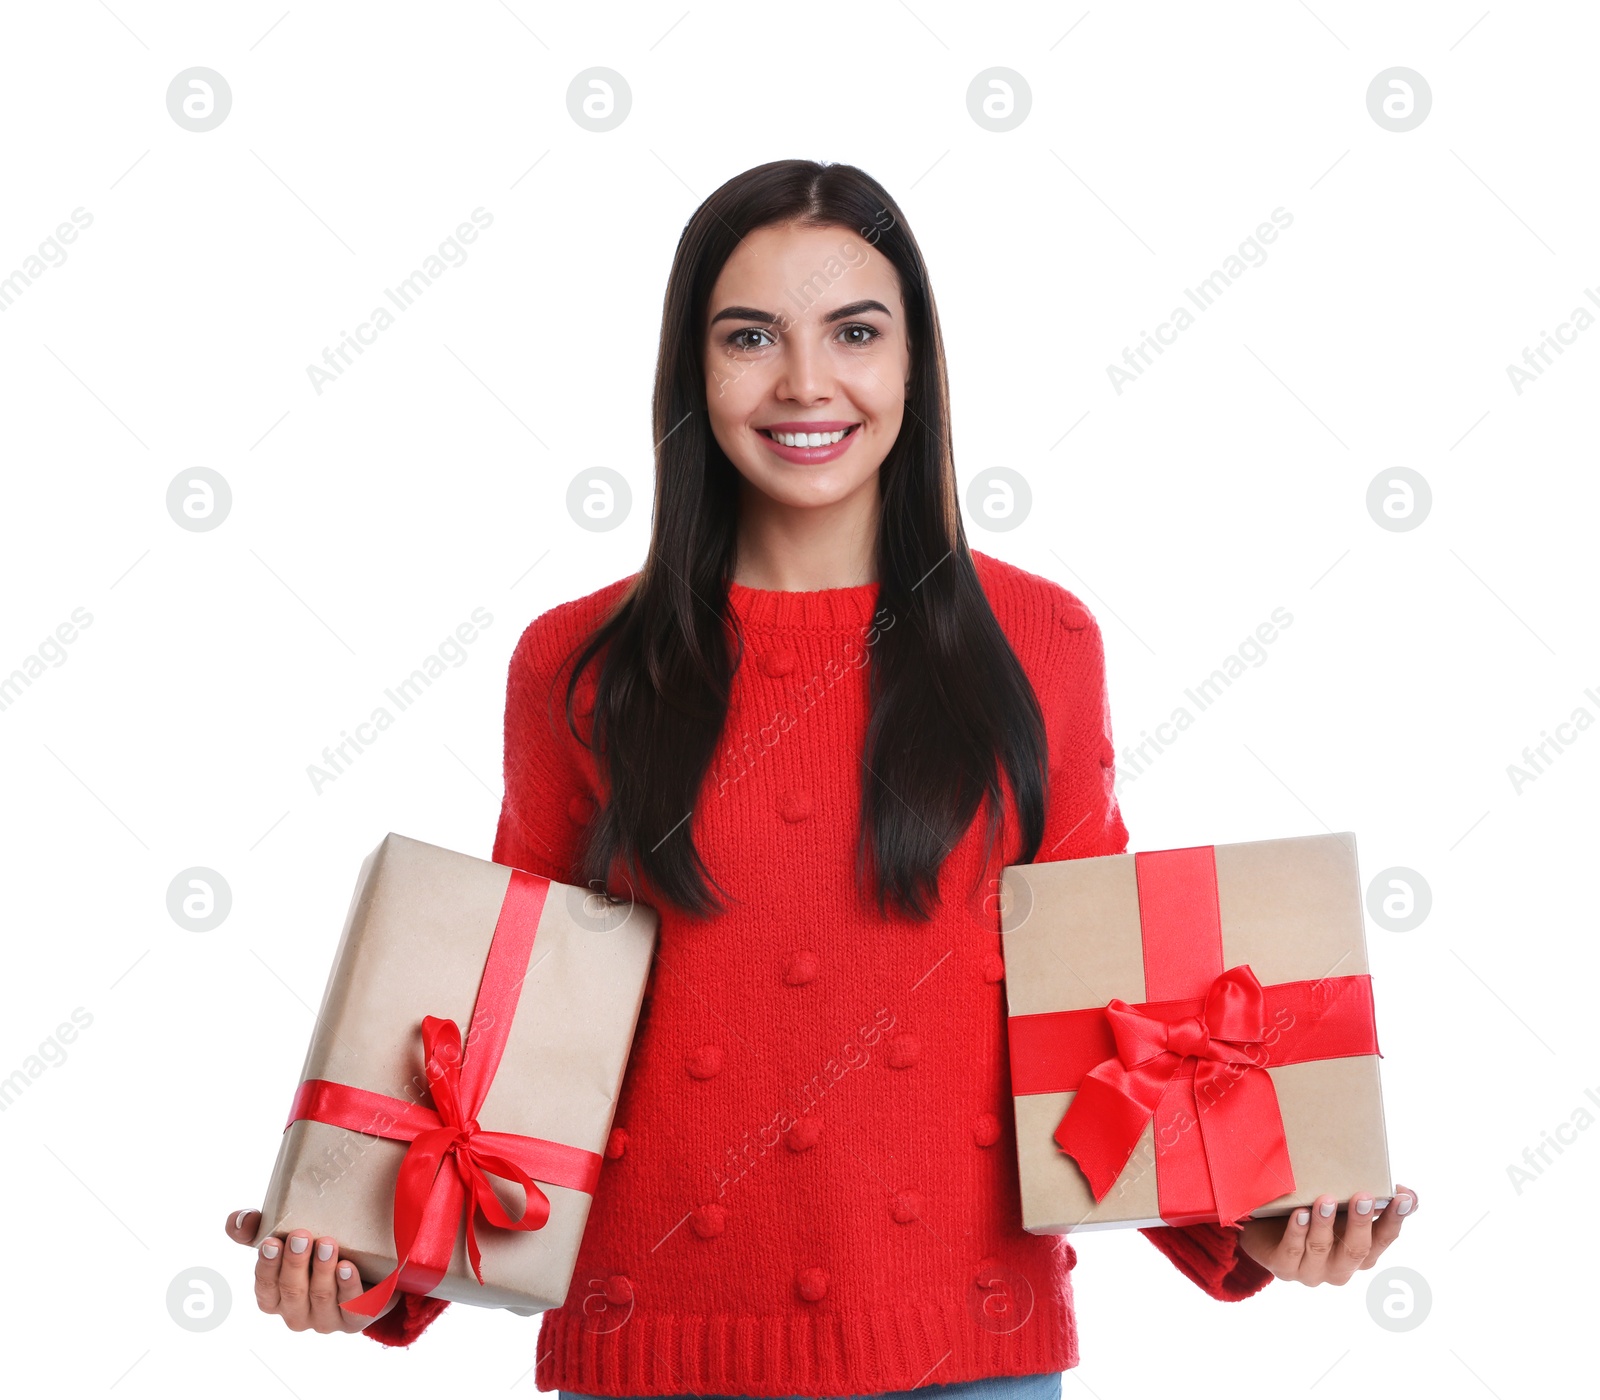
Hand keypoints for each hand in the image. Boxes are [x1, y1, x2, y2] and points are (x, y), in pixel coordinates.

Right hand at [224, 1207, 398, 1331]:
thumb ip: (255, 1228)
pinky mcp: (355, 1318)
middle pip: (292, 1292)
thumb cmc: (312, 1253)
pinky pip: (352, 1308)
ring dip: (323, 1270)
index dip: (267, 1267)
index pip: (265, 1288)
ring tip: (328, 1243)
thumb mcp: (283, 1239)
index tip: (271, 1242)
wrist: (365, 1272)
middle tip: (301, 1235)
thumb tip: (238, 1220)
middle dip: (295, 1264)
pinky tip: (348, 1267)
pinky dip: (349, 1287)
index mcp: (276, 1298)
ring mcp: (326, 1319)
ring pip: (321, 1297)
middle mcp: (297, 1313)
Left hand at [1237, 1184, 1417, 1284]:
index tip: (1402, 1197)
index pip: (1383, 1239)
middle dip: (1360, 1222)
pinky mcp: (1283, 1267)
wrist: (1265, 1232)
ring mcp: (1311, 1271)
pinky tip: (1299, 1213)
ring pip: (1321, 1249)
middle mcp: (1340, 1268)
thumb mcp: (1341, 1210)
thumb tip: (1408, 1193)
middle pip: (1356, 1250)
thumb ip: (1372, 1203)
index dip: (1394, 1219)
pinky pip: (1291, 1251)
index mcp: (1360, 1254)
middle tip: (1363, 1196)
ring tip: (1326, 1199)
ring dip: (1325, 1224)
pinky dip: (1297, 1232)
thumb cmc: (1312, 1217)